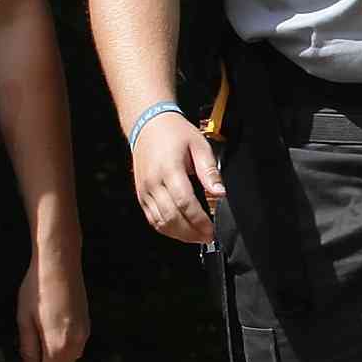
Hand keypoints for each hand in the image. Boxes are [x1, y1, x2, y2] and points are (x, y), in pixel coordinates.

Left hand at [15, 238, 90, 361]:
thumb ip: (29, 350)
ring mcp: (85, 334)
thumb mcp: (25, 321)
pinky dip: (62, 353)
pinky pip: (75, 350)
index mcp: (58, 345)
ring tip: (35, 348)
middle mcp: (76, 343)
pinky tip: (48, 337)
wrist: (60, 264)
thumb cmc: (37, 289)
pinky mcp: (86, 325)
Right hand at [131, 111, 225, 244]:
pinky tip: (180, 230)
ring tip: (196, 237)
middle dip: (191, 232)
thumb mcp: (198, 145)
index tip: (211, 229)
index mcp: (169, 169)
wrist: (147, 124)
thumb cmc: (173, 132)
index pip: (185, 203)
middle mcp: (153, 182)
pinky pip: (151, 218)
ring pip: (160, 221)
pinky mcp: (140, 194)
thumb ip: (209, 171)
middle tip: (207, 237)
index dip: (199, 220)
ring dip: (179, 234)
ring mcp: (144, 190)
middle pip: (172, 217)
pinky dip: (165, 228)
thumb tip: (220, 193)